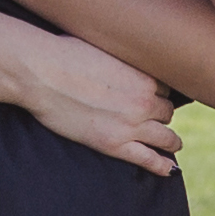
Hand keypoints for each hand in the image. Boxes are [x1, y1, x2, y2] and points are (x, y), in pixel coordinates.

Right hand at [14, 29, 184, 176]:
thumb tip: (120, 53)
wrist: (41, 73)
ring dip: (170, 141)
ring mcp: (131, 124)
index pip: (164, 88)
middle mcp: (144, 99)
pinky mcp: (114, 144)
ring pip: (165, 137)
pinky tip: (168, 169)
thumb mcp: (102, 46)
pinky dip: (161, 165)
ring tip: (173, 145)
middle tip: (154, 119)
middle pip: (166, 112)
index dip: (157, 93)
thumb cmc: (64, 53)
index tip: (151, 98)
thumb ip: (120, 57)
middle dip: (160, 115)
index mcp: (142, 74)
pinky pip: (148, 158)